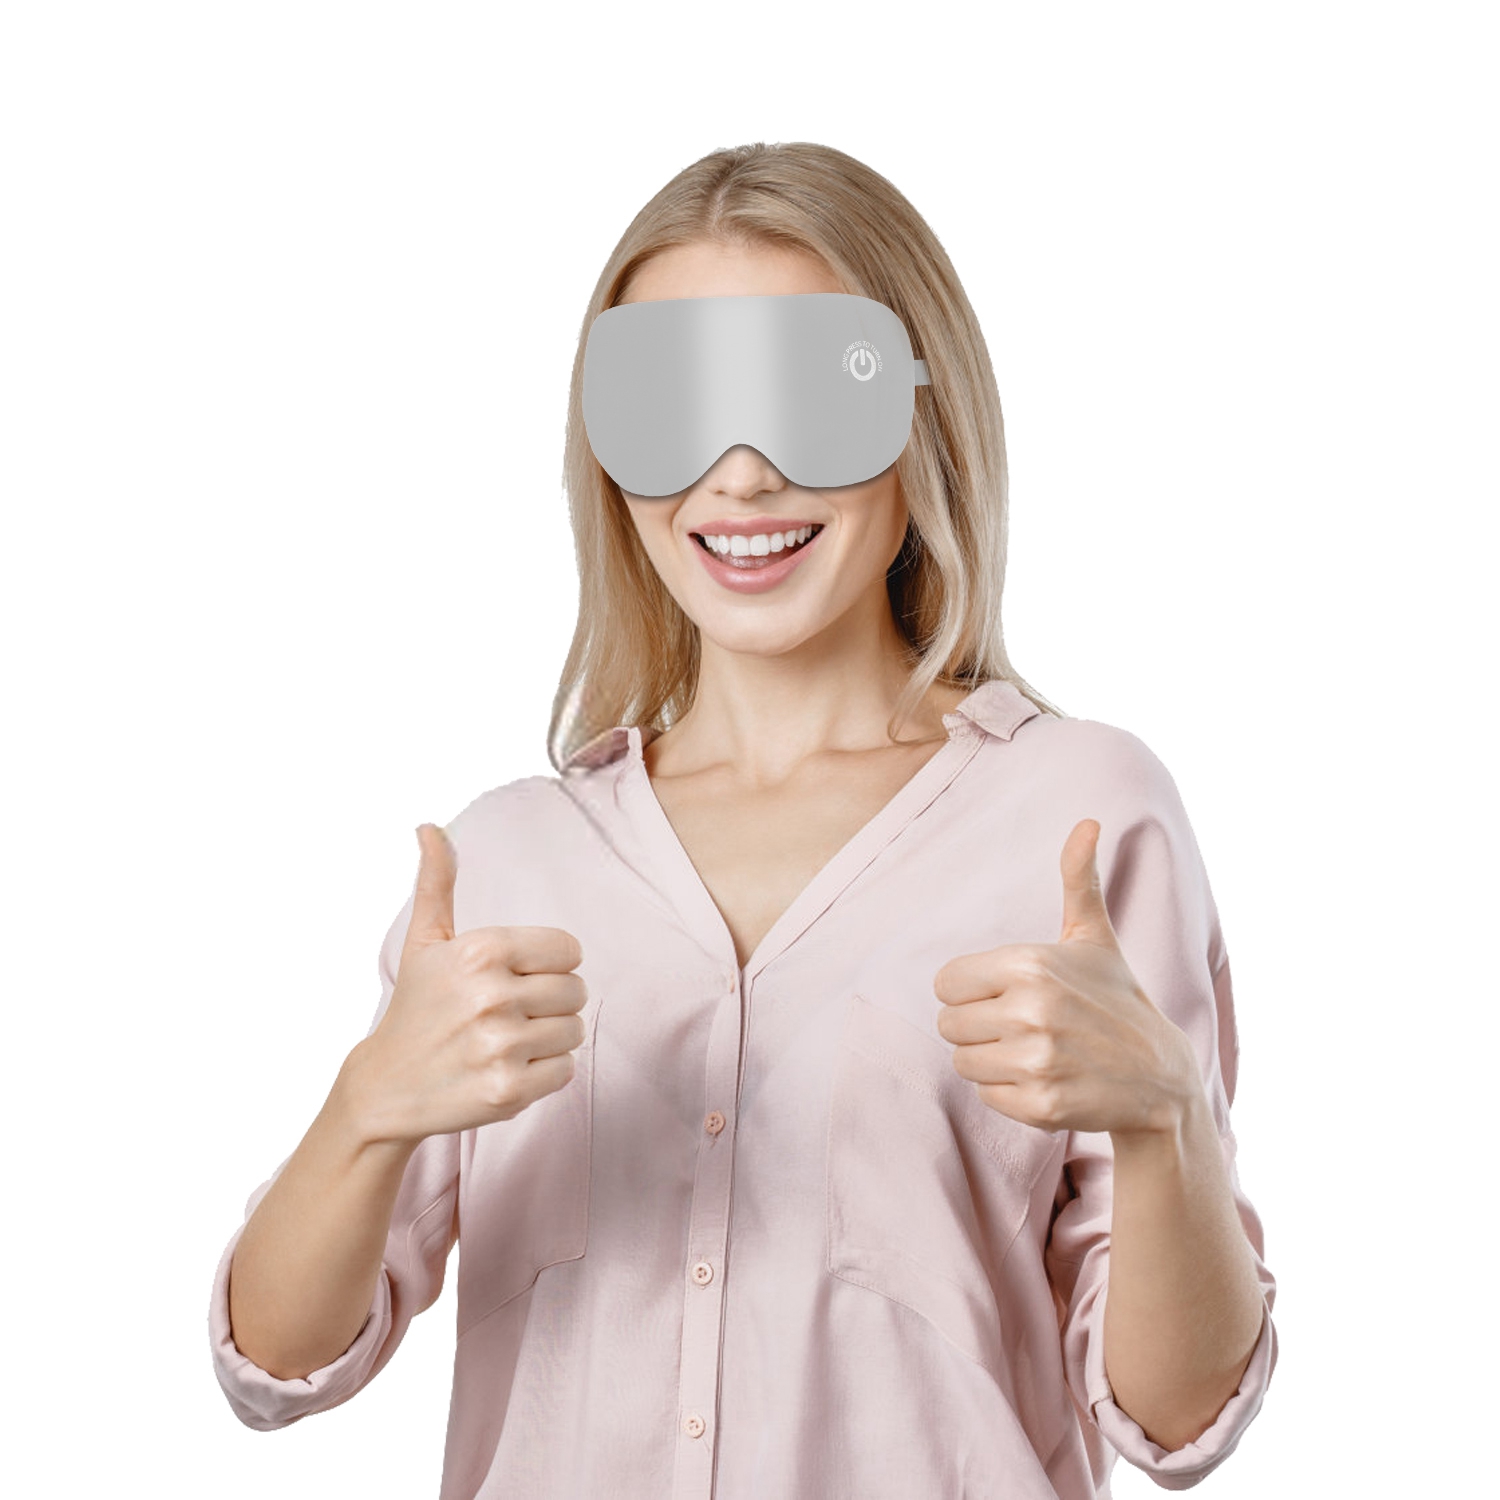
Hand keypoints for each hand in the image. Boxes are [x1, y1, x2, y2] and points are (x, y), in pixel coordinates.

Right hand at [341, 823, 590, 1146]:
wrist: (386, 1089)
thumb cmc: (416, 1008)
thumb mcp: (424, 940)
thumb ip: (437, 881)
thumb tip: (429, 827)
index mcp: (480, 950)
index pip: (569, 950)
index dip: (549, 965)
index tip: (516, 978)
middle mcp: (492, 995)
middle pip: (576, 991)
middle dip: (550, 1002)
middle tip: (509, 1014)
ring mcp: (500, 1046)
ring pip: (575, 1030)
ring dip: (550, 1038)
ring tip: (507, 1041)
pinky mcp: (508, 1090)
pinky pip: (567, 1070)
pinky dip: (546, 1072)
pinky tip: (508, 1068)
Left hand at [933, 819, 1200, 1139]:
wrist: (1160, 1076)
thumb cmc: (1115, 998)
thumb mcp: (1093, 937)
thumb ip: (1078, 879)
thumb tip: (1088, 821)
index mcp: (1029, 964)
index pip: (946, 983)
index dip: (970, 991)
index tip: (1006, 994)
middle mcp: (1030, 1011)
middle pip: (949, 1024)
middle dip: (978, 1027)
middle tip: (1022, 1026)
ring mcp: (1037, 1060)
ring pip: (963, 1061)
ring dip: (990, 1060)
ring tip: (1034, 1051)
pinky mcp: (1041, 1104)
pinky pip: (986, 1095)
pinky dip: (1008, 1092)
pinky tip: (1045, 1079)